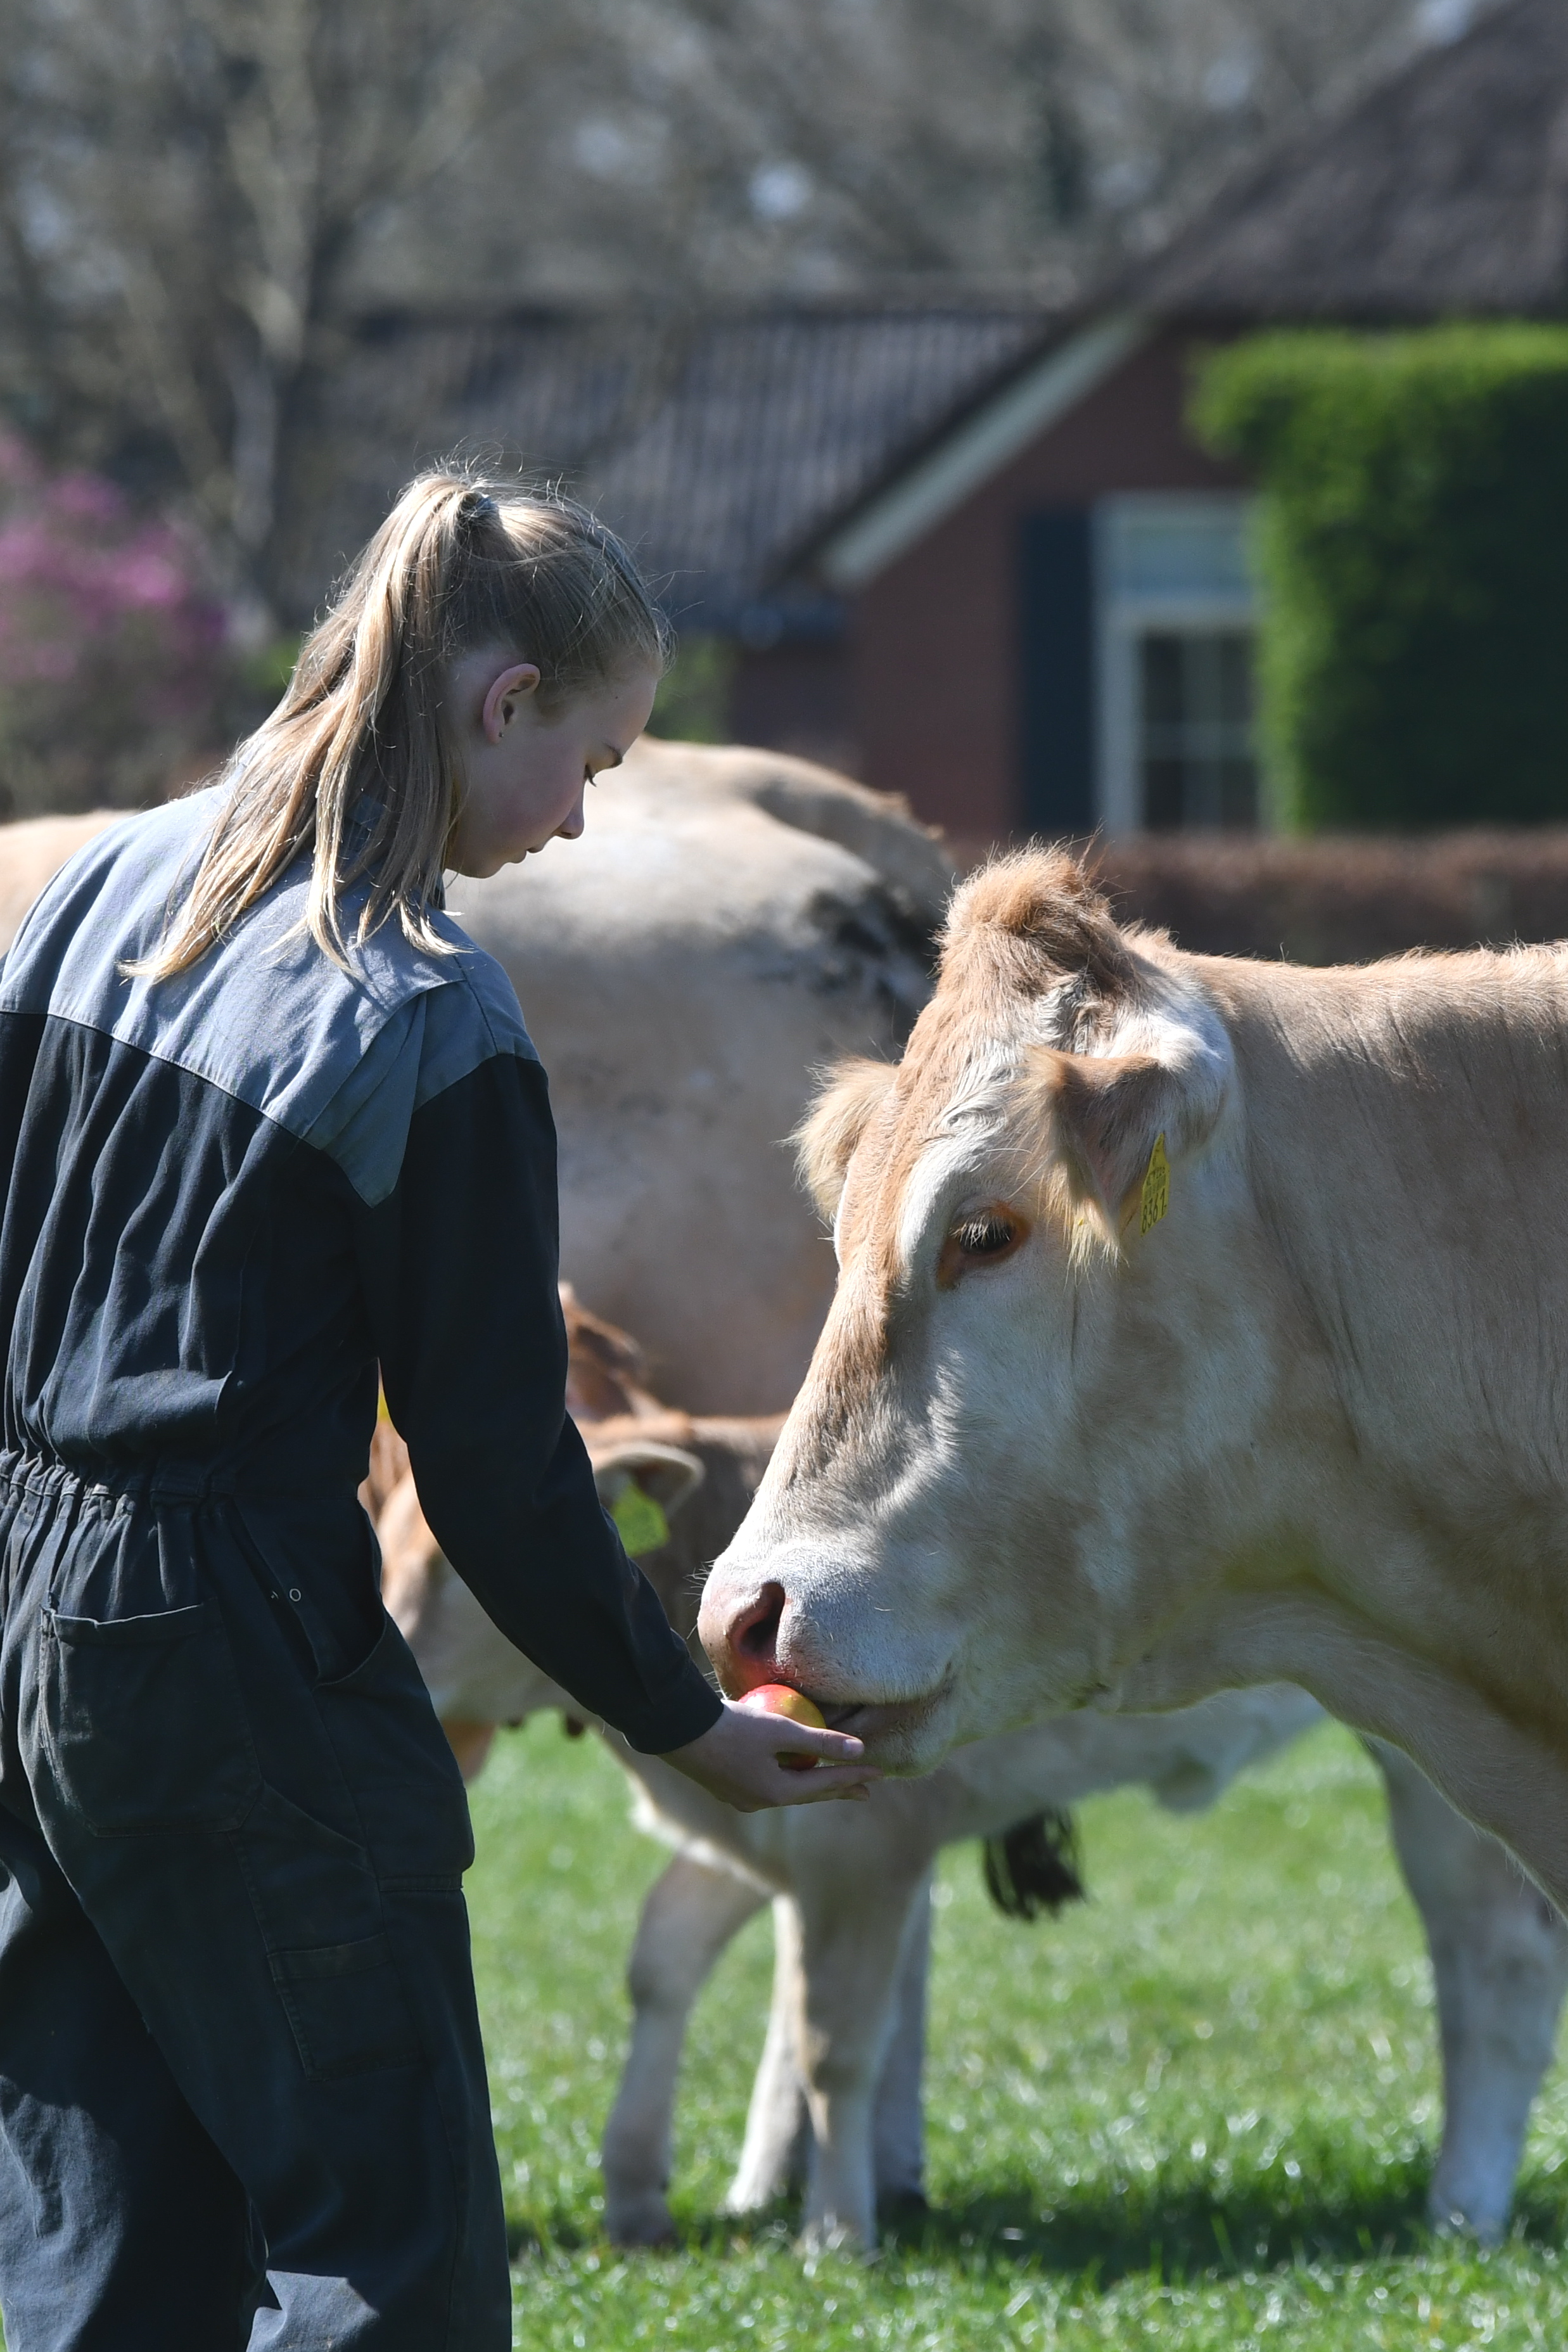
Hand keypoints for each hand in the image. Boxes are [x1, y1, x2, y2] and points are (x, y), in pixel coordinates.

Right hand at [662, 1699, 880, 1812]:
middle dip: (838, 1790)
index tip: (880, 1772)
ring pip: (788, 1792)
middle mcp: (760, 1802)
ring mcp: (742, 1797)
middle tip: (866, 1790)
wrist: (678, 1732)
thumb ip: (821, 1740)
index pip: (825, 1784)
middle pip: (810, 1795)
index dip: (854, 1776)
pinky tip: (789, 1769)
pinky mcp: (728, 1785)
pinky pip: (769, 1784)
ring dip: (813, 1786)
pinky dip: (788, 1777)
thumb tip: (860, 1750)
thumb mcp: (780, 1729)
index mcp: (775, 1793)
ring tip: (832, 1783)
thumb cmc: (732, 1728)